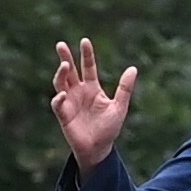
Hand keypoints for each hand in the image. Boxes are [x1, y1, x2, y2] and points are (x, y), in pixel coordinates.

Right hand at [50, 37, 135, 179]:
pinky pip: (58, 104)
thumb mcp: (119, 107)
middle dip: (65, 58)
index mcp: (92, 88)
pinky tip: (62, 95)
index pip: (88, 67)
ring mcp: (69, 102)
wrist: (99, 148)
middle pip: (70, 71)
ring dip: (61, 74)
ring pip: (60, 83)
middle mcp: (78, 92)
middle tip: (61, 44)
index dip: (86, 55)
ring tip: (65, 65)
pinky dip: (58, 99)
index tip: (85, 41)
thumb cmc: (109, 128)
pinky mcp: (63, 115)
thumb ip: (125, 88)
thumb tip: (133, 68)